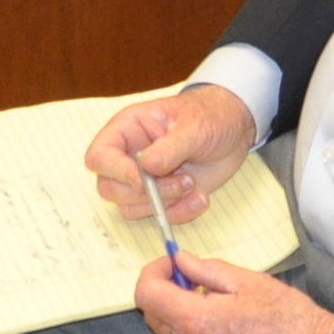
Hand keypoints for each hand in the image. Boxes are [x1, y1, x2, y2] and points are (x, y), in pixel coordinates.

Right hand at [84, 85, 257, 223]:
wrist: (235, 128)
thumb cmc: (210, 116)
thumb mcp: (194, 126)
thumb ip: (170, 147)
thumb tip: (145, 167)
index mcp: (128, 130)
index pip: (98, 156)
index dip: (115, 171)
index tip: (142, 178)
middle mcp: (129, 157)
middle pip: (109, 188)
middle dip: (145, 193)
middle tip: (180, 182)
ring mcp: (144, 180)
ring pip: (130, 207)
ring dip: (163, 204)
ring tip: (192, 183)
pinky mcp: (163, 197)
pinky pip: (158, 217)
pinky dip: (180, 213)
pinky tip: (200, 197)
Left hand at [131, 252, 333, 333]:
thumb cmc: (287, 317)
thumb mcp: (248, 281)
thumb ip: (206, 270)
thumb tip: (181, 261)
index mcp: (198, 322)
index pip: (148, 296)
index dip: (153, 273)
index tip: (170, 263)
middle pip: (154, 318)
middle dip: (164, 293)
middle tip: (190, 277)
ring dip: (179, 315)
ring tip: (212, 302)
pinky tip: (223, 326)